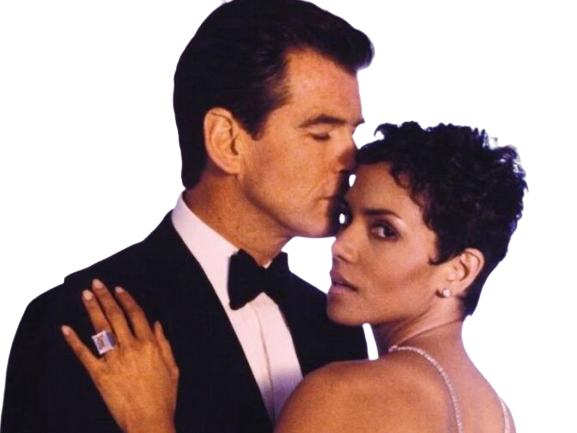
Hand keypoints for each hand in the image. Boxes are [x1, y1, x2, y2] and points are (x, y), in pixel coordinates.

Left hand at [61, 279, 178, 432]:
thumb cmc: (164, 397)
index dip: (126, 299)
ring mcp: (114, 360)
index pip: (136, 314)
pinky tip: (66, 328)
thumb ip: (164, 344)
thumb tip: (156, 325)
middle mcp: (131, 347)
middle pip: (116, 316)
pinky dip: (74, 341)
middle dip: (106, 297)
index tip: (118, 289)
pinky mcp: (100, 375)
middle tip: (96, 284)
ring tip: (86, 295)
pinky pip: (85, 354)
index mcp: (150, 344)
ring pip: (101, 328)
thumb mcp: (172, 368)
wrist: (149, 422)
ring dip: (92, 309)